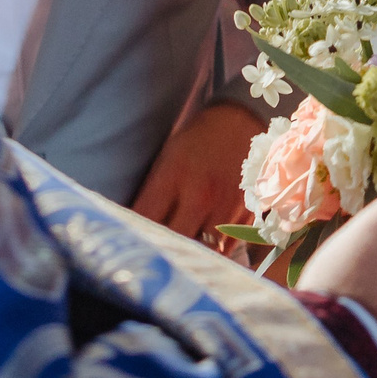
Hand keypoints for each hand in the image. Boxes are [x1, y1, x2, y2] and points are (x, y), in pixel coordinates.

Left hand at [133, 102, 259, 241]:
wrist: (241, 121)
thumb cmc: (196, 139)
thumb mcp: (168, 157)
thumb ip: (153, 192)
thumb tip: (136, 225)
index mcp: (173, 175)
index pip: (144, 217)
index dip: (133, 233)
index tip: (129, 241)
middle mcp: (200, 193)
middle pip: (174, 239)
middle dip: (162, 248)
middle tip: (154, 254)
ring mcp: (226, 205)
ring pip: (203, 249)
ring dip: (190, 252)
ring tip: (180, 256)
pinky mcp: (247, 213)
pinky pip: (227, 247)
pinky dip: (214, 252)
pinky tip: (205, 249)